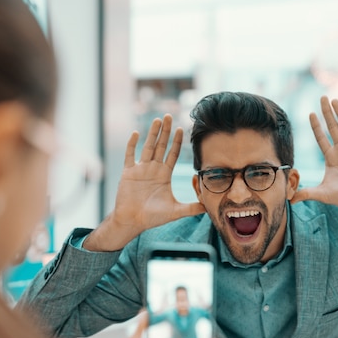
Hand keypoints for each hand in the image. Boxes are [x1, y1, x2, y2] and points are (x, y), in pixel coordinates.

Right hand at [85, 115, 204, 250]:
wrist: (132, 222)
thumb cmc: (153, 217)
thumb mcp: (176, 211)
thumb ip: (192, 208)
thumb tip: (209, 207)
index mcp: (164, 175)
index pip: (172, 154)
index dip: (177, 142)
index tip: (182, 129)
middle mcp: (153, 169)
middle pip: (161, 146)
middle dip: (165, 131)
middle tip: (169, 116)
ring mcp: (140, 170)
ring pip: (147, 147)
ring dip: (152, 133)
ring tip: (157, 120)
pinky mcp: (128, 173)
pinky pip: (130, 155)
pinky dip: (132, 144)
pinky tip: (136, 133)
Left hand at [290, 96, 337, 213]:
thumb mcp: (323, 194)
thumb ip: (307, 193)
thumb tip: (290, 199)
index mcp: (331, 158)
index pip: (321, 138)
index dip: (316, 126)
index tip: (310, 113)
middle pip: (332, 127)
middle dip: (327, 113)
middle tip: (322, 97)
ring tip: (335, 100)